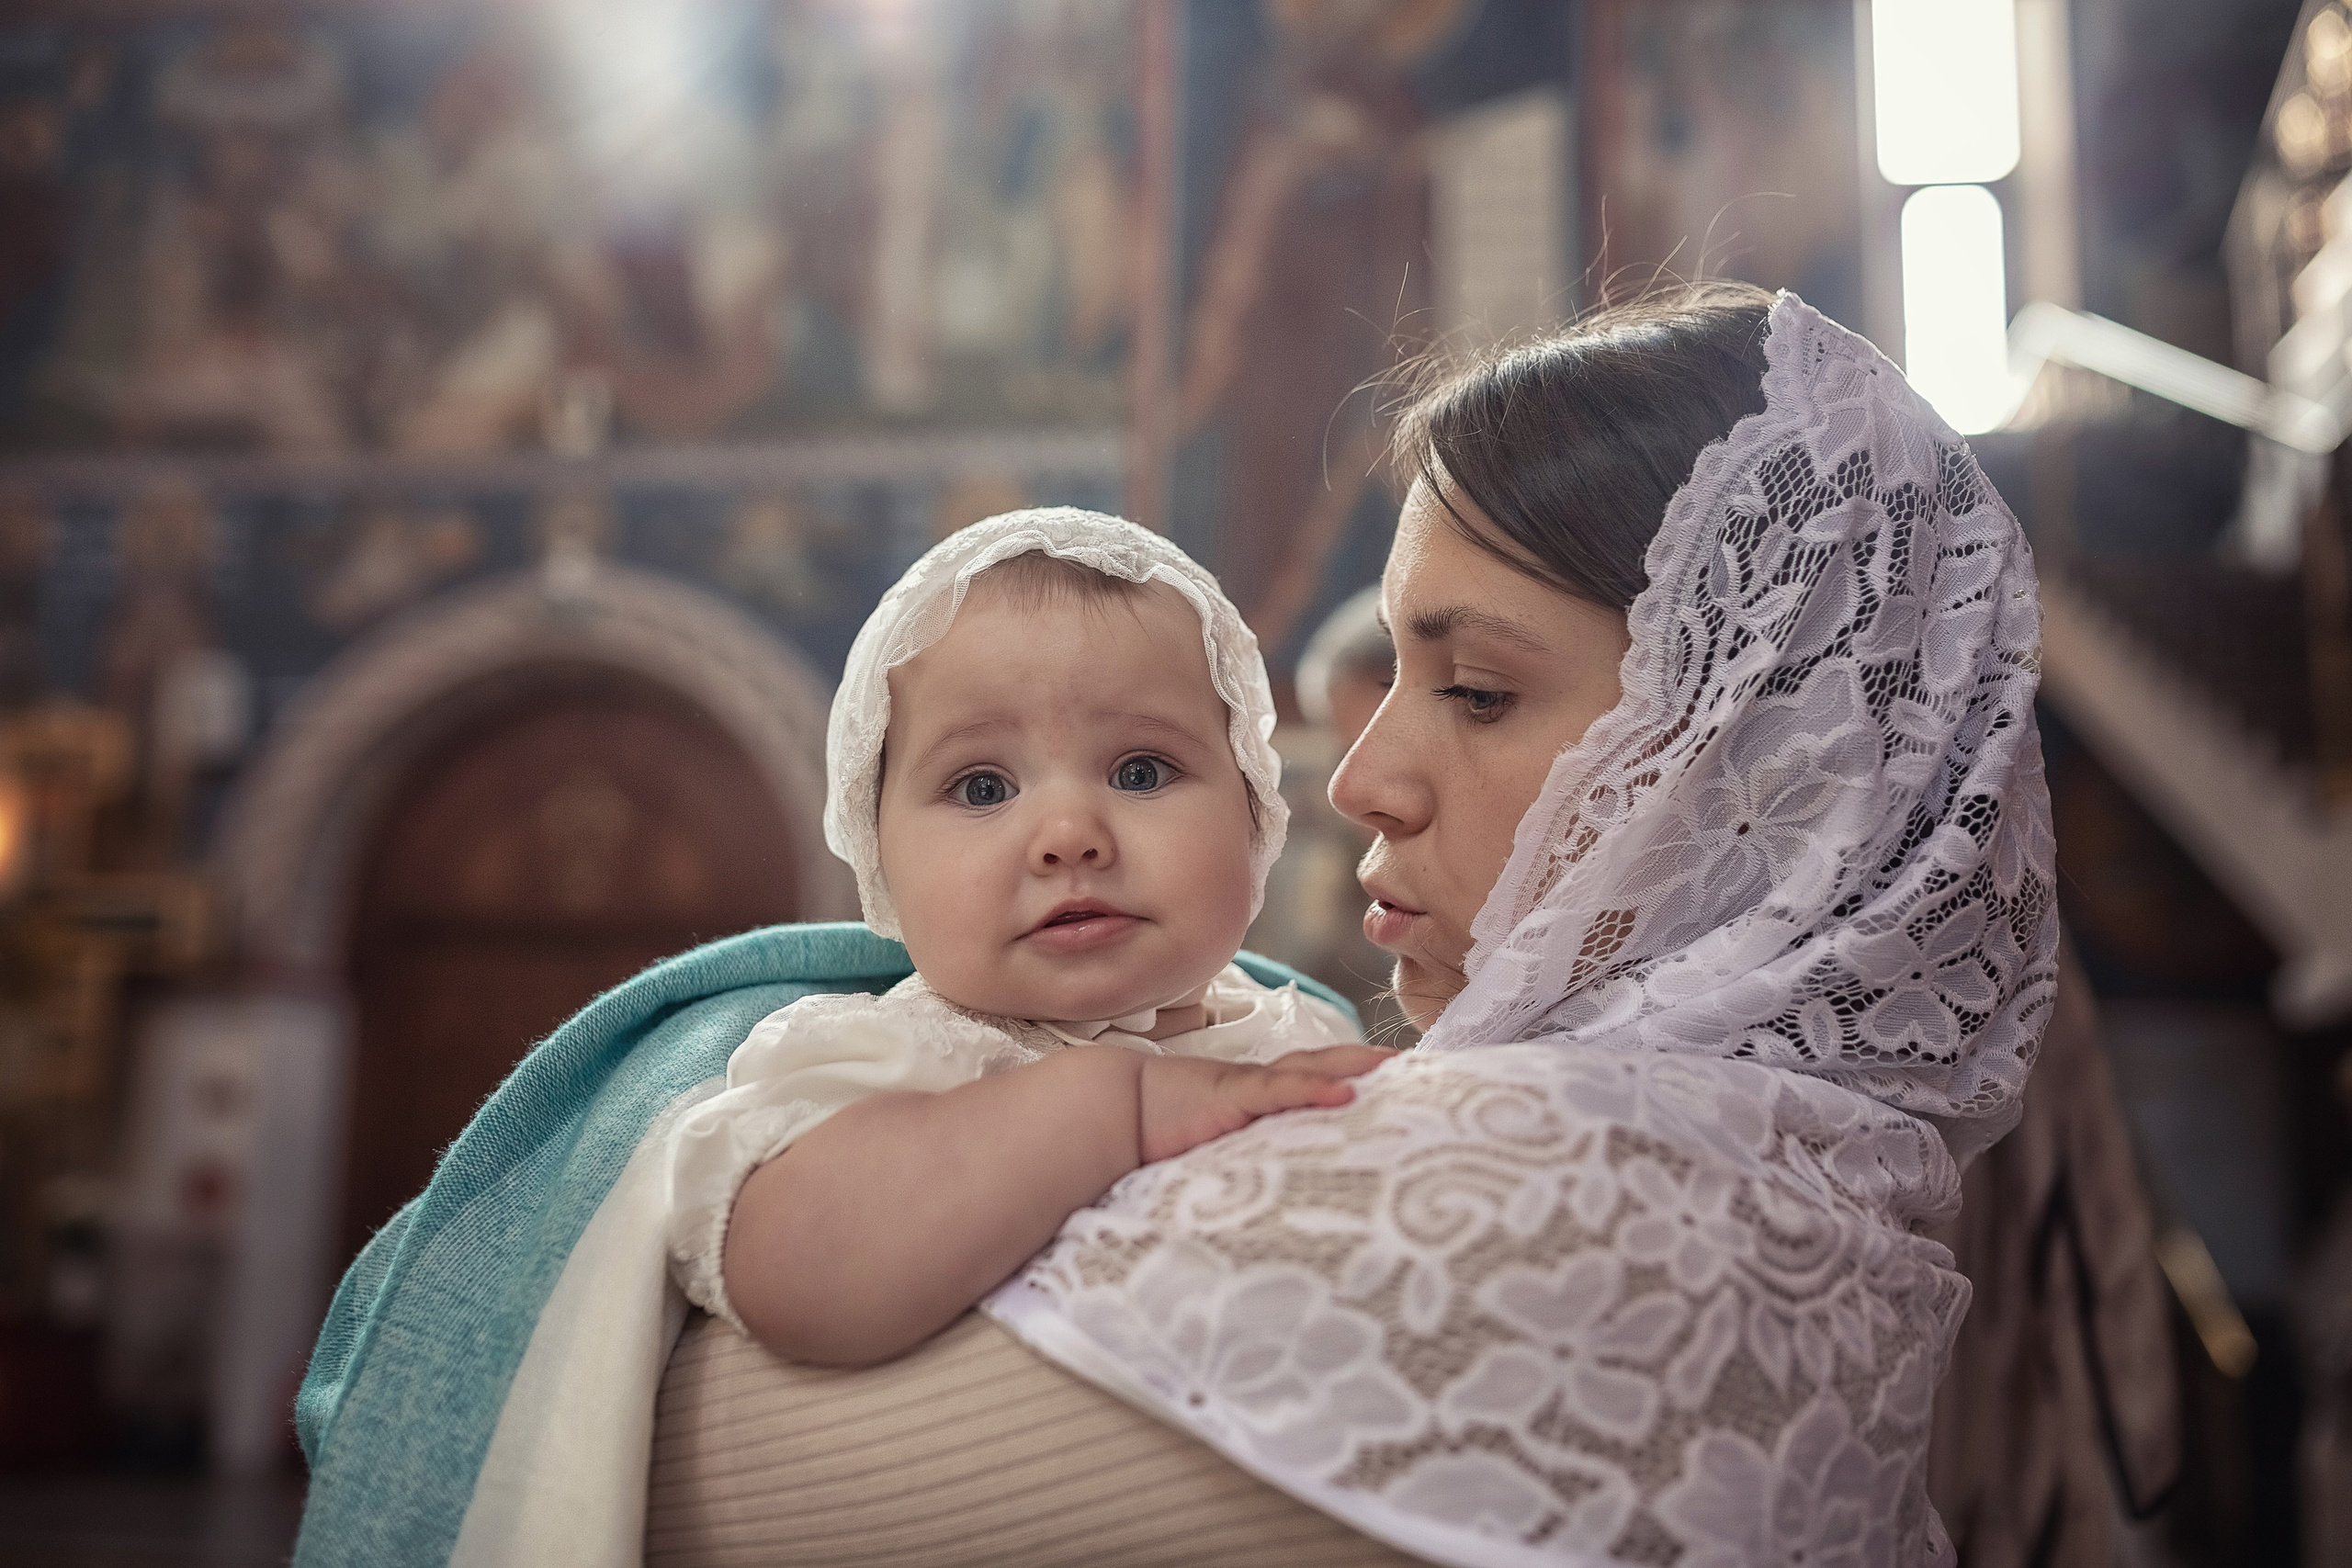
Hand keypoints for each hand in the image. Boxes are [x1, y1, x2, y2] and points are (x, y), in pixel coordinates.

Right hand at [1133, 1044, 1393, 1163]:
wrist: (1109, 1108)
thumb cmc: (1153, 1135)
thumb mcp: (1207, 1156)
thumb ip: (1241, 1172)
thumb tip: (1270, 1214)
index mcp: (1257, 1100)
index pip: (1312, 1082)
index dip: (1351, 1078)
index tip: (1395, 1085)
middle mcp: (1259, 1088)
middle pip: (1325, 1067)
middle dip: (1369, 1064)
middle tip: (1418, 1069)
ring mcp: (1248, 1088)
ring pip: (1312, 1068)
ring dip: (1356, 1065)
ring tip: (1397, 1068)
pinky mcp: (1232, 1095)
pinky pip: (1280, 1089)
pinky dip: (1313, 1088)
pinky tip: (1346, 1092)